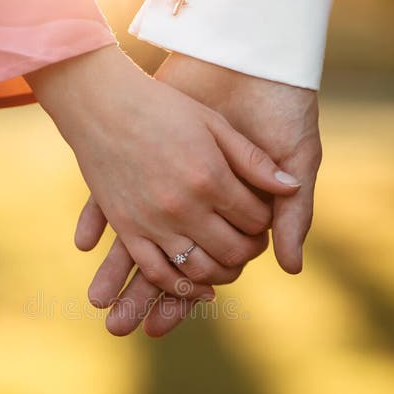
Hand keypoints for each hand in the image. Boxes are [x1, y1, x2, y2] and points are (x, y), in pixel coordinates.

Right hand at [26, 46, 300, 307]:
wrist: (101, 107)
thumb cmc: (162, 107)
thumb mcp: (214, 124)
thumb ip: (253, 160)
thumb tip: (292, 187)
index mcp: (210, 177)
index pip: (256, 219)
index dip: (265, 221)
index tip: (261, 216)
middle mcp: (184, 207)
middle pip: (233, 250)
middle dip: (249, 250)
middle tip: (250, 243)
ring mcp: (153, 223)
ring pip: (200, 270)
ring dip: (221, 273)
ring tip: (227, 261)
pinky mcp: (128, 231)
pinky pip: (159, 272)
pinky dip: (181, 286)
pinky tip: (196, 284)